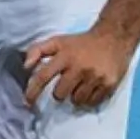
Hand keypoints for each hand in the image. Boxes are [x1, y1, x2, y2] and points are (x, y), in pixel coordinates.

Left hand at [23, 27, 138, 110]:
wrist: (114, 36)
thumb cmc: (81, 42)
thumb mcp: (58, 41)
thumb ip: (38, 50)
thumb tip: (25, 66)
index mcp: (65, 55)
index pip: (43, 76)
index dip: (33, 91)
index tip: (27, 102)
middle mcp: (79, 67)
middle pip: (60, 94)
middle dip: (60, 92)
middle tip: (67, 83)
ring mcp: (95, 77)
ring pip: (76, 100)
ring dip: (75, 96)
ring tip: (81, 84)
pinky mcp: (109, 84)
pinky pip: (92, 102)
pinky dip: (89, 98)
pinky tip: (91, 87)